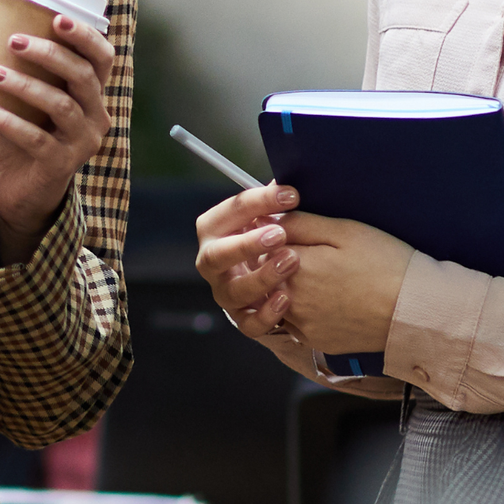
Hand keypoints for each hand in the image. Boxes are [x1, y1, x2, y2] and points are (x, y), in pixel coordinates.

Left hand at [0, 12, 112, 263]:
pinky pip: (35, 138)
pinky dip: (6, 120)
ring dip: (23, 84)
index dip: (84, 36)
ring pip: (60, 105)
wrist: (19, 191)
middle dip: (48, 53)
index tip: (56, 18)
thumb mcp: (25, 100)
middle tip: (12, 41)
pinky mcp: (61, 165)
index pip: (102, 58)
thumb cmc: (21, 134)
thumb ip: (21, 69)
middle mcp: (96, 116)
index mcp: (92, 94)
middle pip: (83, 76)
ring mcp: (82, 143)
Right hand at [196, 184, 313, 370]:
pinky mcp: (241, 318)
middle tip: (280, 234)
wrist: (269, 282)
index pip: (228, 212)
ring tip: (292, 262)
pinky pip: (248, 322)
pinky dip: (266, 314)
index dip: (258, 201)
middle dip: (246, 244)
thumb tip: (287, 180)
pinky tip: (286, 299)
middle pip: (216, 255)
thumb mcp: (270, 218)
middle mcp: (212, 262)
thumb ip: (274, 203)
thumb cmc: (269, 240)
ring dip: (261, 277)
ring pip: (232, 291)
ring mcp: (224, 292)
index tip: (292, 195)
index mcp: (216, 230)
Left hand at [277, 212, 412, 355]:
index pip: (261, 245)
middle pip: (266, 273)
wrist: (414, 311)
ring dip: (288, 286)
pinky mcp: (313, 340)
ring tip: (325, 278)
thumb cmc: (386, 264)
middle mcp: (290, 298)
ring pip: (277, 298)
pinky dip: (302, 309)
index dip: (276, 235)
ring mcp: (300, 323)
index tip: (296, 233)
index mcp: (295, 265)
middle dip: (279, 260)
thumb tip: (266, 215)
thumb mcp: (346, 230)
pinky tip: (328, 299)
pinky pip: (293, 321)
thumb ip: (301, 222)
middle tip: (316, 255)